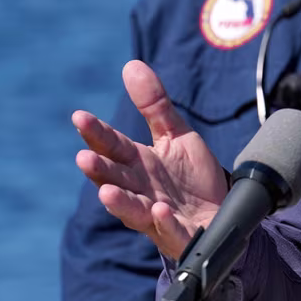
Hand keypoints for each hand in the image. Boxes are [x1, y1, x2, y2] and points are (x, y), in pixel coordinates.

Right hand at [73, 59, 228, 259]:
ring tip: (107, 192)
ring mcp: (157, 216)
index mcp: (139, 164)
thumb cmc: (192, 178)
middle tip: (84, 158)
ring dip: (120, 203)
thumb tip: (131, 64)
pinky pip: (169, 231)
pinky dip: (163, 223)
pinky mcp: (180, 236)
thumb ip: (154, 106)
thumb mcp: (176, 136)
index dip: (96, 133)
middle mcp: (142, 190)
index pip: (113, 146)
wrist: (221, 214)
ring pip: (133, 211)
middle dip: (100, 171)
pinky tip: (160, 211)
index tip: (79, 116)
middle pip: (115, 179)